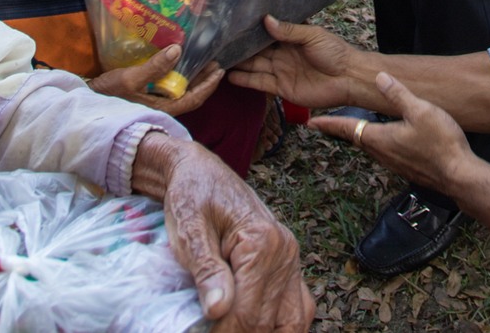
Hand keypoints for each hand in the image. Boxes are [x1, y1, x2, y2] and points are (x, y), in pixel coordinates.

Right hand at [91, 44, 226, 116]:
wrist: (87, 101)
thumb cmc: (108, 93)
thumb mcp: (130, 78)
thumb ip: (155, 66)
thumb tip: (178, 50)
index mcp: (162, 108)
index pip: (193, 99)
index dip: (209, 86)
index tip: (220, 71)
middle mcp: (162, 107)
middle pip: (190, 94)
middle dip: (204, 80)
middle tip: (214, 61)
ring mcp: (155, 102)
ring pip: (180, 90)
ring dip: (193, 77)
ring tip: (202, 60)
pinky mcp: (147, 96)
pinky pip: (169, 87)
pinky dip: (178, 75)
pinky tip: (178, 63)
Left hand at [142, 136, 312, 331]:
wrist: (201, 172)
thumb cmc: (191, 198)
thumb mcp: (189, 231)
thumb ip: (206, 270)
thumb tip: (218, 310)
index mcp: (262, 243)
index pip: (247, 311)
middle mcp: (285, 253)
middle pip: (269, 321)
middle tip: (211, 330)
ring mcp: (291, 260)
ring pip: (294, 320)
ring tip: (237, 330)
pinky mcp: (288, 264)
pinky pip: (299, 306)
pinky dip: (284, 326)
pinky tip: (262, 329)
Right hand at [228, 16, 361, 108]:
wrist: (348, 79)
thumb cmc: (335, 52)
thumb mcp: (313, 35)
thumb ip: (290, 30)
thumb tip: (266, 19)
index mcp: (290, 38)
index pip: (265, 33)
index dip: (250, 29)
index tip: (232, 23)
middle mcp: (282, 54)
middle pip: (256, 50)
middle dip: (239, 47)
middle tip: (217, 42)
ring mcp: (280, 71)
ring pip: (254, 66)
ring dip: (238, 63)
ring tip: (216, 59)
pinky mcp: (281, 88)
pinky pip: (259, 83)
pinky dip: (245, 80)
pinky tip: (229, 76)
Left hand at [311, 71, 479, 197]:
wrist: (460, 175)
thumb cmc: (440, 143)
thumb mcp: (420, 110)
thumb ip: (398, 94)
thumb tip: (379, 77)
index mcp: (380, 138)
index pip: (347, 127)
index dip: (329, 123)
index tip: (311, 122)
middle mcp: (382, 154)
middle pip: (356, 138)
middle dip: (342, 129)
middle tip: (329, 123)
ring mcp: (395, 164)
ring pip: (371, 147)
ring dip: (361, 136)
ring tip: (356, 128)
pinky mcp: (407, 168)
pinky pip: (386, 153)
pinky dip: (379, 143)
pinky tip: (389, 139)